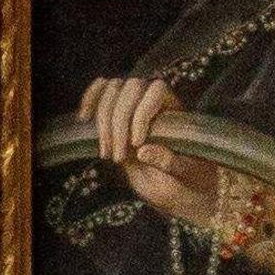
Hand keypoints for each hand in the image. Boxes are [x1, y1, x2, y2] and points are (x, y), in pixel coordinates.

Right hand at [80, 76, 224, 228]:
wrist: (178, 187)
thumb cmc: (189, 178)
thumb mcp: (186, 173)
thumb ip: (170, 162)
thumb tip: (144, 151)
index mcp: (175, 108)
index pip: (157, 90)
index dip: (143, 113)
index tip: (137, 144)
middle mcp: (153, 101)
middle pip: (130, 88)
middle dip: (119, 122)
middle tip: (118, 157)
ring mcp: (132, 105)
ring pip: (112, 89)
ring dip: (103, 120)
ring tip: (107, 152)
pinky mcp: (114, 114)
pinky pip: (100, 91)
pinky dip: (89, 99)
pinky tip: (84, 119)